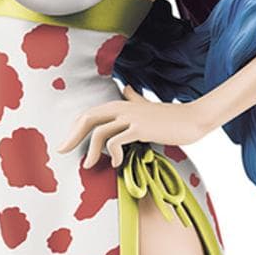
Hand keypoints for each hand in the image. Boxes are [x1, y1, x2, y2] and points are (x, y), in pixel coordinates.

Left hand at [56, 85, 208, 168]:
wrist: (192, 120)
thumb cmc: (170, 117)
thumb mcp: (147, 106)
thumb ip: (134, 99)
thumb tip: (127, 89)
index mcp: (121, 104)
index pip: (90, 113)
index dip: (75, 127)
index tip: (68, 143)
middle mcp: (123, 108)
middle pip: (88, 118)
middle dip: (72, 136)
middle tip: (63, 151)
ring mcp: (131, 117)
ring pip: (99, 131)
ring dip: (90, 151)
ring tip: (89, 165)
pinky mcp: (140, 129)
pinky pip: (116, 141)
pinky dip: (112, 154)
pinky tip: (118, 163)